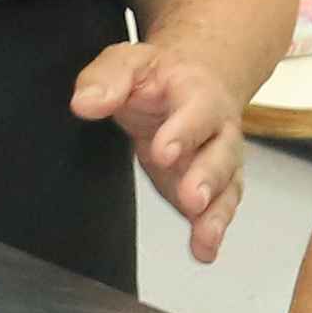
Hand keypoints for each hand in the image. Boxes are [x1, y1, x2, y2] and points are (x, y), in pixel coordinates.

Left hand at [71, 39, 249, 262]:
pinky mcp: (209, 186)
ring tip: (206, 237)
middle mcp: (216, 128)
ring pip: (226, 185)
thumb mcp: (128, 62)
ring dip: (216, 212)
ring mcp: (216, 159)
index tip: (164, 152)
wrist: (187, 82)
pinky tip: (204, 250)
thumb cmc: (157, 76)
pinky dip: (212, 230)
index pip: (196, 111)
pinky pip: (218, 208)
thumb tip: (85, 102)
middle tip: (192, 198)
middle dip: (208, 177)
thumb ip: (107, 80)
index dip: (184, 132)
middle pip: (220, 153)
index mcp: (197, 93)